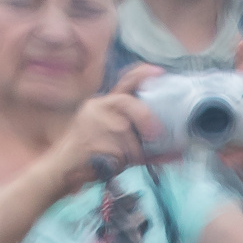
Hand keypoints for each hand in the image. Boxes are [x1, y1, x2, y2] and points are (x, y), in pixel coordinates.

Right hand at [41, 63, 163, 198]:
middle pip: (125, 102)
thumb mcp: (122, 146)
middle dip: (144, 117)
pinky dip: (124, 160)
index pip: (125, 82)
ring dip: (133, 150)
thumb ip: (147, 144)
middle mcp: (97, 107)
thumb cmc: (95, 157)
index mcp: (105, 104)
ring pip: (124, 130)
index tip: (160, 72)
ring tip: (126, 159)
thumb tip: (179, 153)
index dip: (143, 75)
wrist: (63, 170)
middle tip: (156, 134)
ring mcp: (92, 122)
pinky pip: (117, 149)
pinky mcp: (89, 139)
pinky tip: (115, 163)